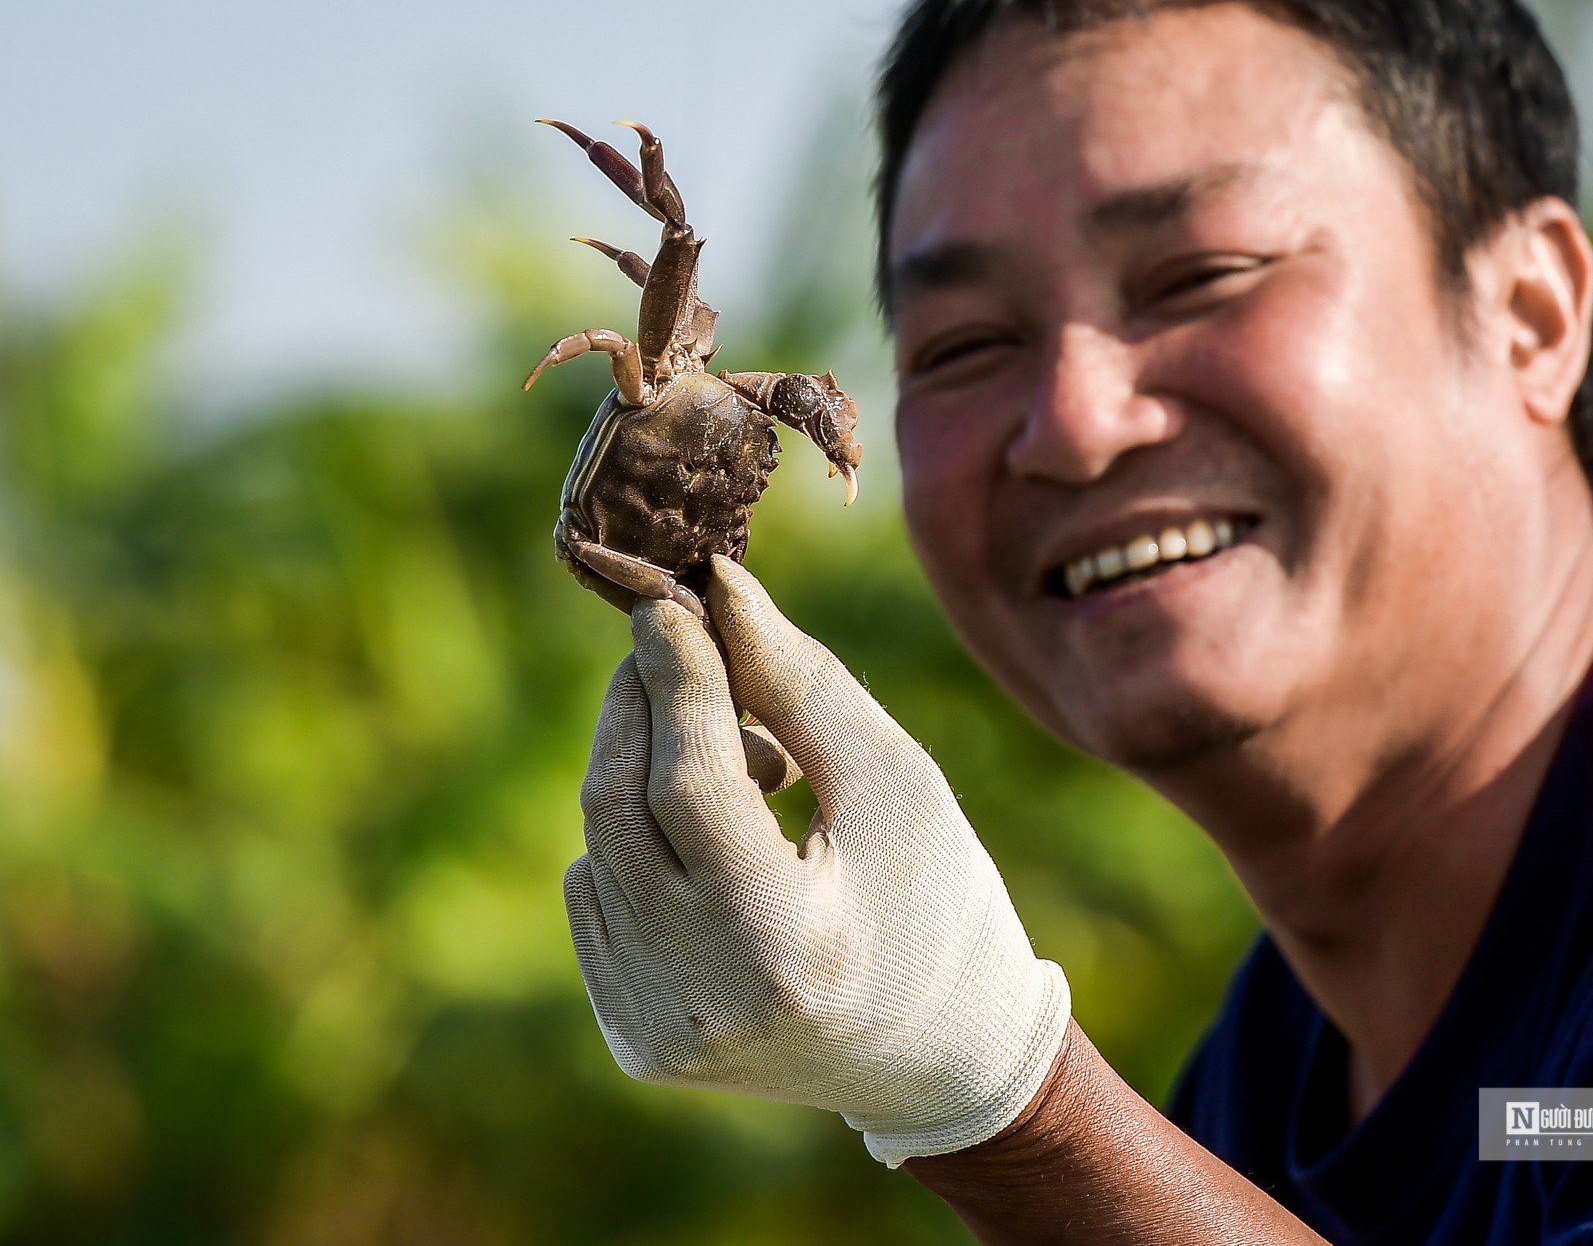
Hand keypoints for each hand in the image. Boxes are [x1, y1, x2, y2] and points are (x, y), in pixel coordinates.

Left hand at [564, 556, 1070, 1164]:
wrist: (943, 1060)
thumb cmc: (939, 903)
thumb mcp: (896, 782)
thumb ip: (801, 683)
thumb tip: (715, 585)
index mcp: (786, 944)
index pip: (690, 787)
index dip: (675, 682)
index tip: (667, 602)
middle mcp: (703, 1001)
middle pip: (617, 810)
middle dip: (641, 706)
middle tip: (682, 645)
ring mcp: (656, 1030)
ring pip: (598, 847)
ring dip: (650, 773)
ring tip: (755, 767)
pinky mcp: (635, 1039)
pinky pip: (597, 897)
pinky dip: (637, 842)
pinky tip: (720, 841)